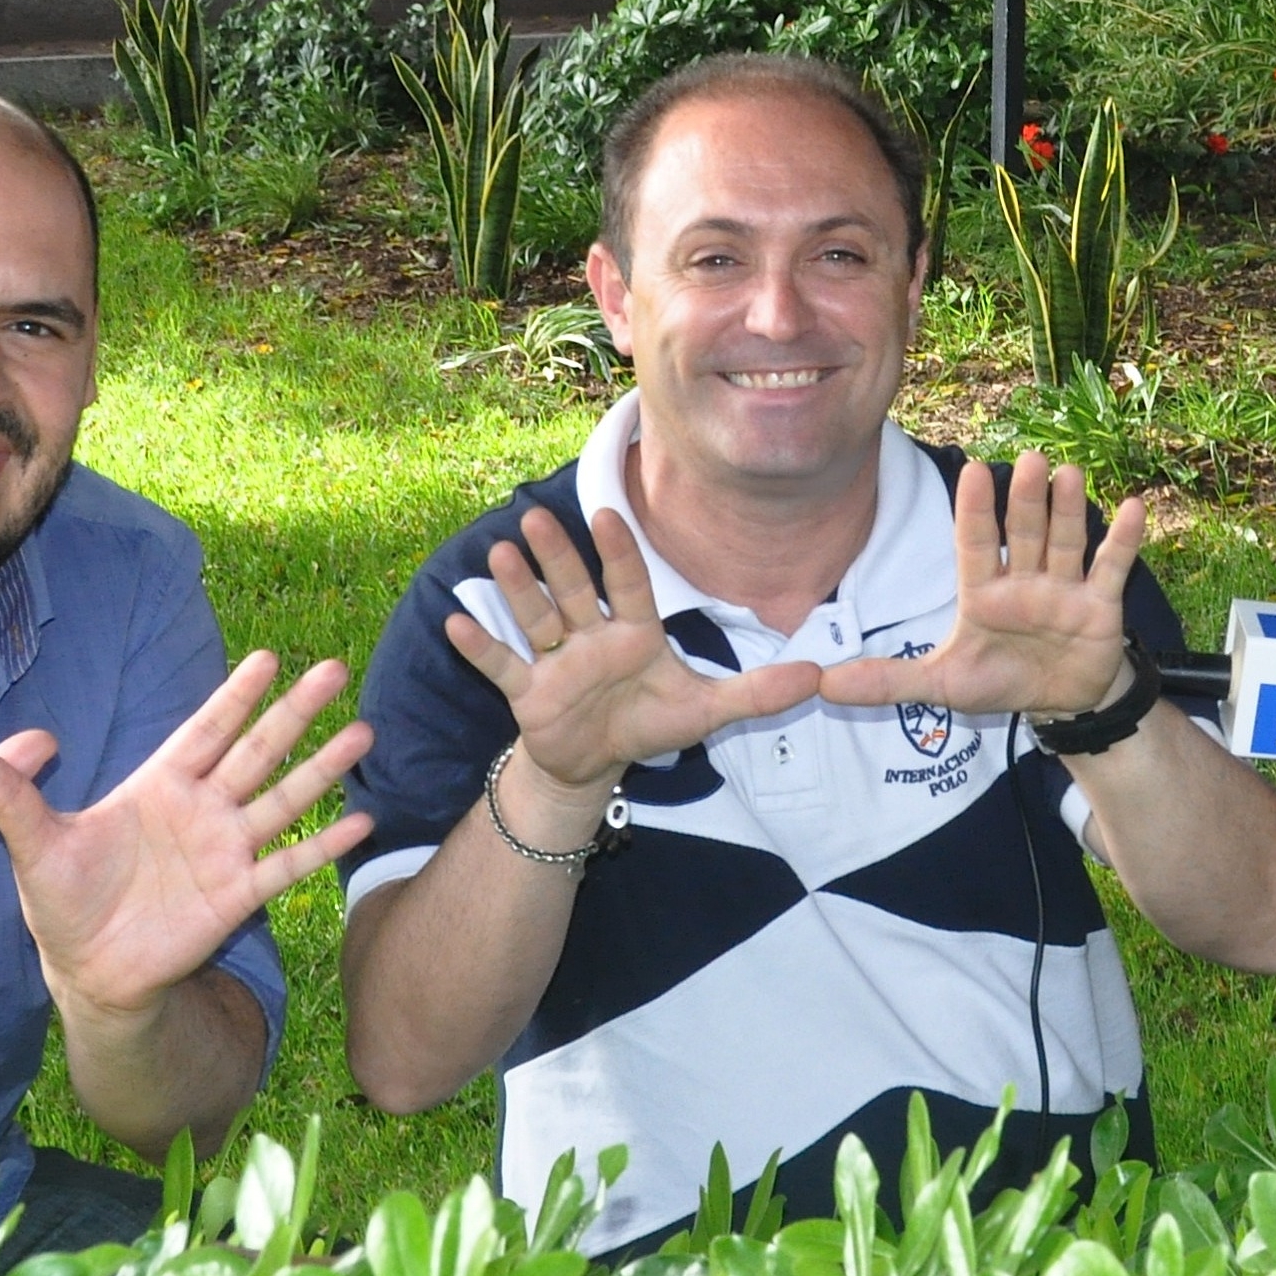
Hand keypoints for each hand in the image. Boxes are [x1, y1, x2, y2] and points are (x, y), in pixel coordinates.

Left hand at [0, 654, 372, 1021]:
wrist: (88, 971)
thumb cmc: (62, 901)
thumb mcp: (29, 844)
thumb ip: (4, 796)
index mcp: (158, 785)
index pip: (204, 729)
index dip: (235, 695)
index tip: (267, 656)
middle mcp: (201, 809)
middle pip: (257, 750)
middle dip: (295, 711)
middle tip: (335, 668)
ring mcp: (225, 851)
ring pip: (283, 799)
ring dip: (324, 768)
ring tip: (364, 732)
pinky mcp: (237, 896)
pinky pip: (287, 865)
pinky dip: (323, 845)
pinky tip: (362, 821)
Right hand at [447, 506, 821, 800]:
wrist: (596, 765)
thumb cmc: (649, 724)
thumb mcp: (706, 711)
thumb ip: (757, 693)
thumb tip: (816, 677)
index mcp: (635, 632)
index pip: (629, 585)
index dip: (619, 552)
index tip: (608, 511)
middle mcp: (592, 637)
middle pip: (574, 590)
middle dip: (558, 557)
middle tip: (535, 518)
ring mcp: (556, 661)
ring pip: (536, 617)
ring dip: (518, 588)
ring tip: (500, 552)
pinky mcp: (528, 692)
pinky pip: (503, 664)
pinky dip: (482, 646)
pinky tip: (459, 621)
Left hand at [819, 451, 1138, 716]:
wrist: (1062, 704)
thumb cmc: (1002, 681)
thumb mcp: (942, 686)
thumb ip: (888, 682)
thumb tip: (823, 684)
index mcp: (984, 592)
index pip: (974, 543)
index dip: (973, 510)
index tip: (971, 469)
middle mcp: (1024, 580)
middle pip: (1022, 533)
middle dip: (1024, 500)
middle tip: (1029, 460)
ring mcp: (1064, 589)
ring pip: (1065, 541)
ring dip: (1068, 509)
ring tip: (1068, 473)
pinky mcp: (1100, 606)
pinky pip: (1111, 568)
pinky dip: (1123, 541)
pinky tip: (1133, 508)